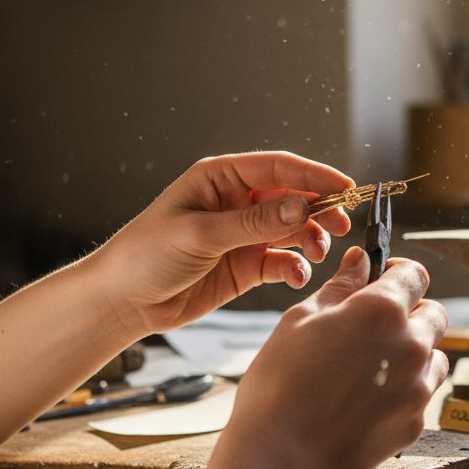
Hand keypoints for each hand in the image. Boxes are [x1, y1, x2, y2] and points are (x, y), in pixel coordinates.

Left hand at [88, 152, 352, 335]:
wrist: (123, 301)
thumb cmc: (146, 255)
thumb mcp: (200, 234)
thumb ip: (254, 222)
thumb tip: (301, 207)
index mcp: (220, 178)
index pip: (278, 167)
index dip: (314, 175)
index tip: (345, 187)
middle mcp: (236, 202)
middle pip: (293, 196)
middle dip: (320, 208)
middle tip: (341, 223)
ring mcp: (244, 234)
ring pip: (293, 229)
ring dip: (311, 239)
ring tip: (318, 252)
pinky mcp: (246, 265)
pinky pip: (283, 261)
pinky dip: (296, 267)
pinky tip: (295, 275)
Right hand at [222, 247, 449, 468]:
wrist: (279, 458)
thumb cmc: (279, 384)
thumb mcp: (300, 321)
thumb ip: (339, 287)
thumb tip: (360, 260)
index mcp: (383, 310)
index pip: (415, 275)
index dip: (398, 274)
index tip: (382, 281)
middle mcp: (411, 345)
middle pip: (434, 314)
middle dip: (411, 313)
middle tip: (372, 328)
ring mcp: (418, 387)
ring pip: (435, 356)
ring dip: (413, 353)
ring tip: (370, 368)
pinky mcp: (415, 423)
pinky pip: (422, 394)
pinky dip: (404, 391)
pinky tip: (367, 401)